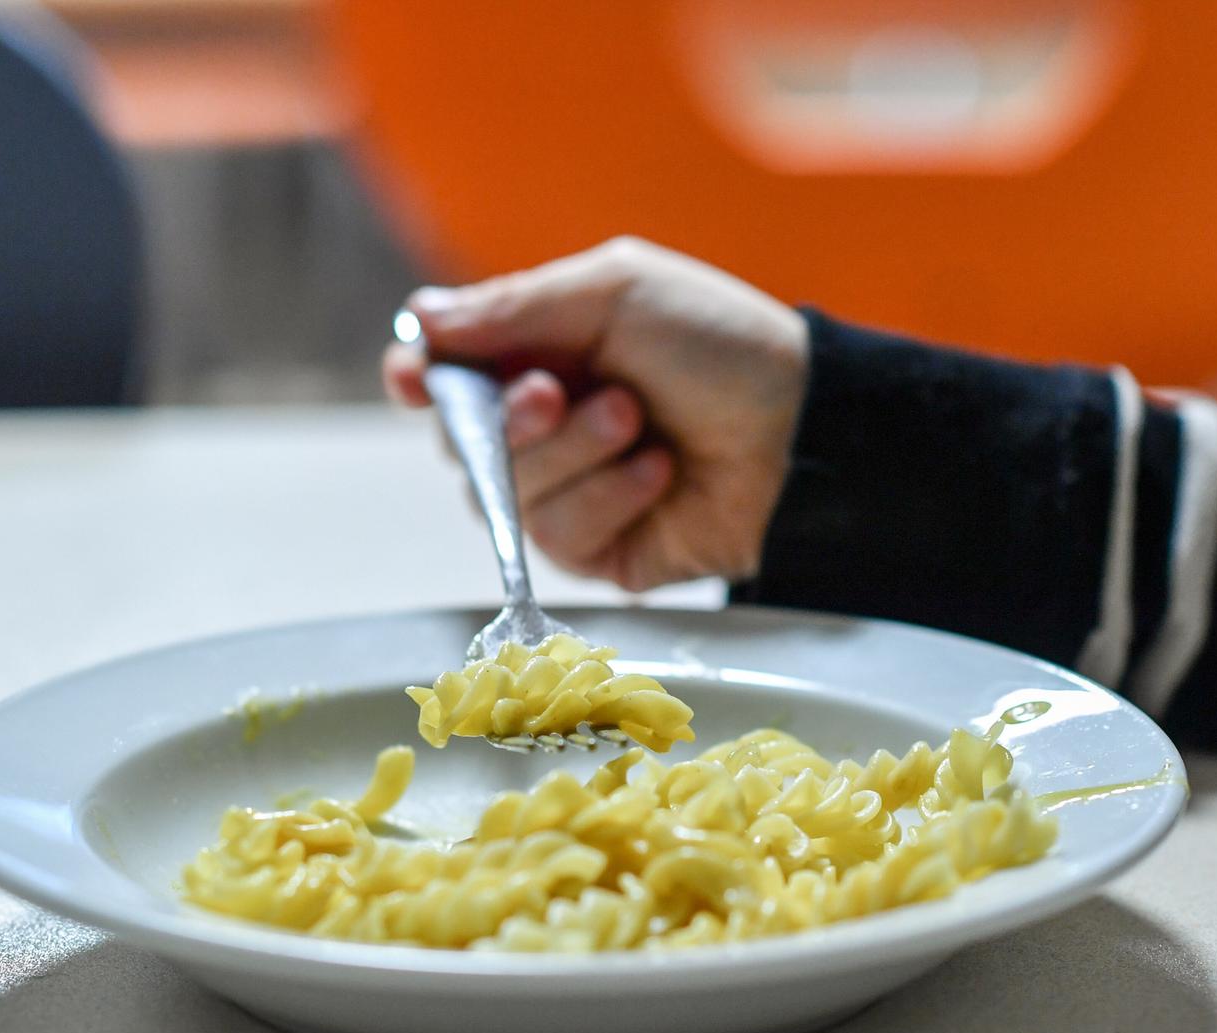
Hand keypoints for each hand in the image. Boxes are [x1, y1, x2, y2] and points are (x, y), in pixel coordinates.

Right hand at [384, 237, 808, 590]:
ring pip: (506, 496)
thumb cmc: (719, 346)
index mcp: (540, 355)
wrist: (801, 427)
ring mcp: (572, 494)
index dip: (419, 378)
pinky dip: (610, 498)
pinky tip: (660, 473)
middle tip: (560, 392)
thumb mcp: (617, 294)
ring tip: (639, 422)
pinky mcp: (601, 553)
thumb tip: (420, 321)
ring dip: (575, 453)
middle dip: (511, 418)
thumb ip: (515, 307)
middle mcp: (545, 428)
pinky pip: (558, 540)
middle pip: (462, 442)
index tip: (416, 377)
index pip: (446, 375)